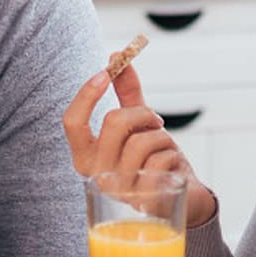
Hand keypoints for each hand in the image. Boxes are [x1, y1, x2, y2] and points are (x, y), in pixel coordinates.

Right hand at [63, 63, 216, 228]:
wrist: (183, 200)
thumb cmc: (154, 161)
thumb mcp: (138, 126)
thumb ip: (126, 94)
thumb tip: (116, 56)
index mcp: (86, 157)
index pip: (72, 122)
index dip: (87, 93)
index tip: (106, 71)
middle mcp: (97, 176)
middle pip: (113, 122)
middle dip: (142, 113)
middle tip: (154, 121)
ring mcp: (120, 192)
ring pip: (141, 141)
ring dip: (162, 137)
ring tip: (164, 149)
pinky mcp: (144, 201)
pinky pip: (161, 160)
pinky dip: (173, 156)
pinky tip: (172, 170)